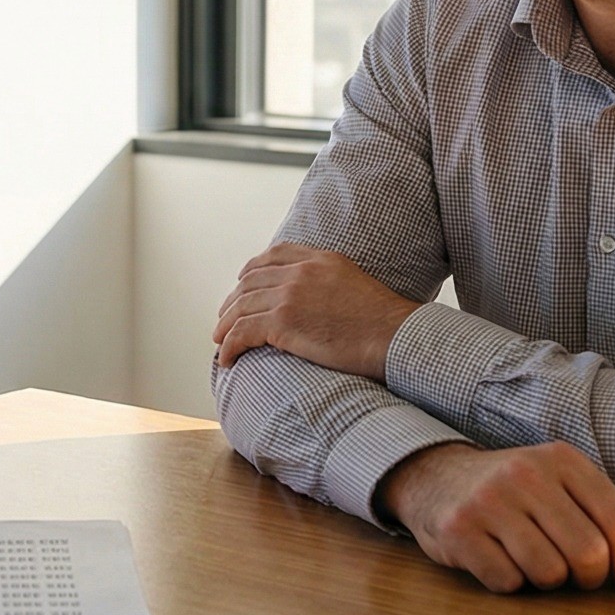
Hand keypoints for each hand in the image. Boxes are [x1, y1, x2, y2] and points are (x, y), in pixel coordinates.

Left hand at [212, 244, 418, 379]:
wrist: (395, 337)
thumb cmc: (386, 323)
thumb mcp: (357, 285)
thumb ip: (332, 283)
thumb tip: (319, 304)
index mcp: (320, 259)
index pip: (274, 255)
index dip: (252, 271)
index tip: (243, 284)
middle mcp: (301, 271)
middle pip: (250, 281)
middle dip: (234, 300)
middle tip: (225, 318)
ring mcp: (289, 294)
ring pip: (241, 307)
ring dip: (225, 325)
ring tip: (219, 341)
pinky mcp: (282, 321)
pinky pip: (242, 332)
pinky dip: (229, 346)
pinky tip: (227, 359)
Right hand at [376, 441, 614, 592]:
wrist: (436, 479)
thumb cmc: (521, 496)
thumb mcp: (573, 497)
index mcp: (563, 460)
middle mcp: (526, 474)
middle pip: (589, 552)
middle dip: (591, 579)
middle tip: (579, 578)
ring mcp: (489, 501)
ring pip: (549, 572)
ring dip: (549, 584)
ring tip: (537, 567)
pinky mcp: (459, 529)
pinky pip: (507, 581)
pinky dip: (512, 586)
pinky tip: (501, 564)